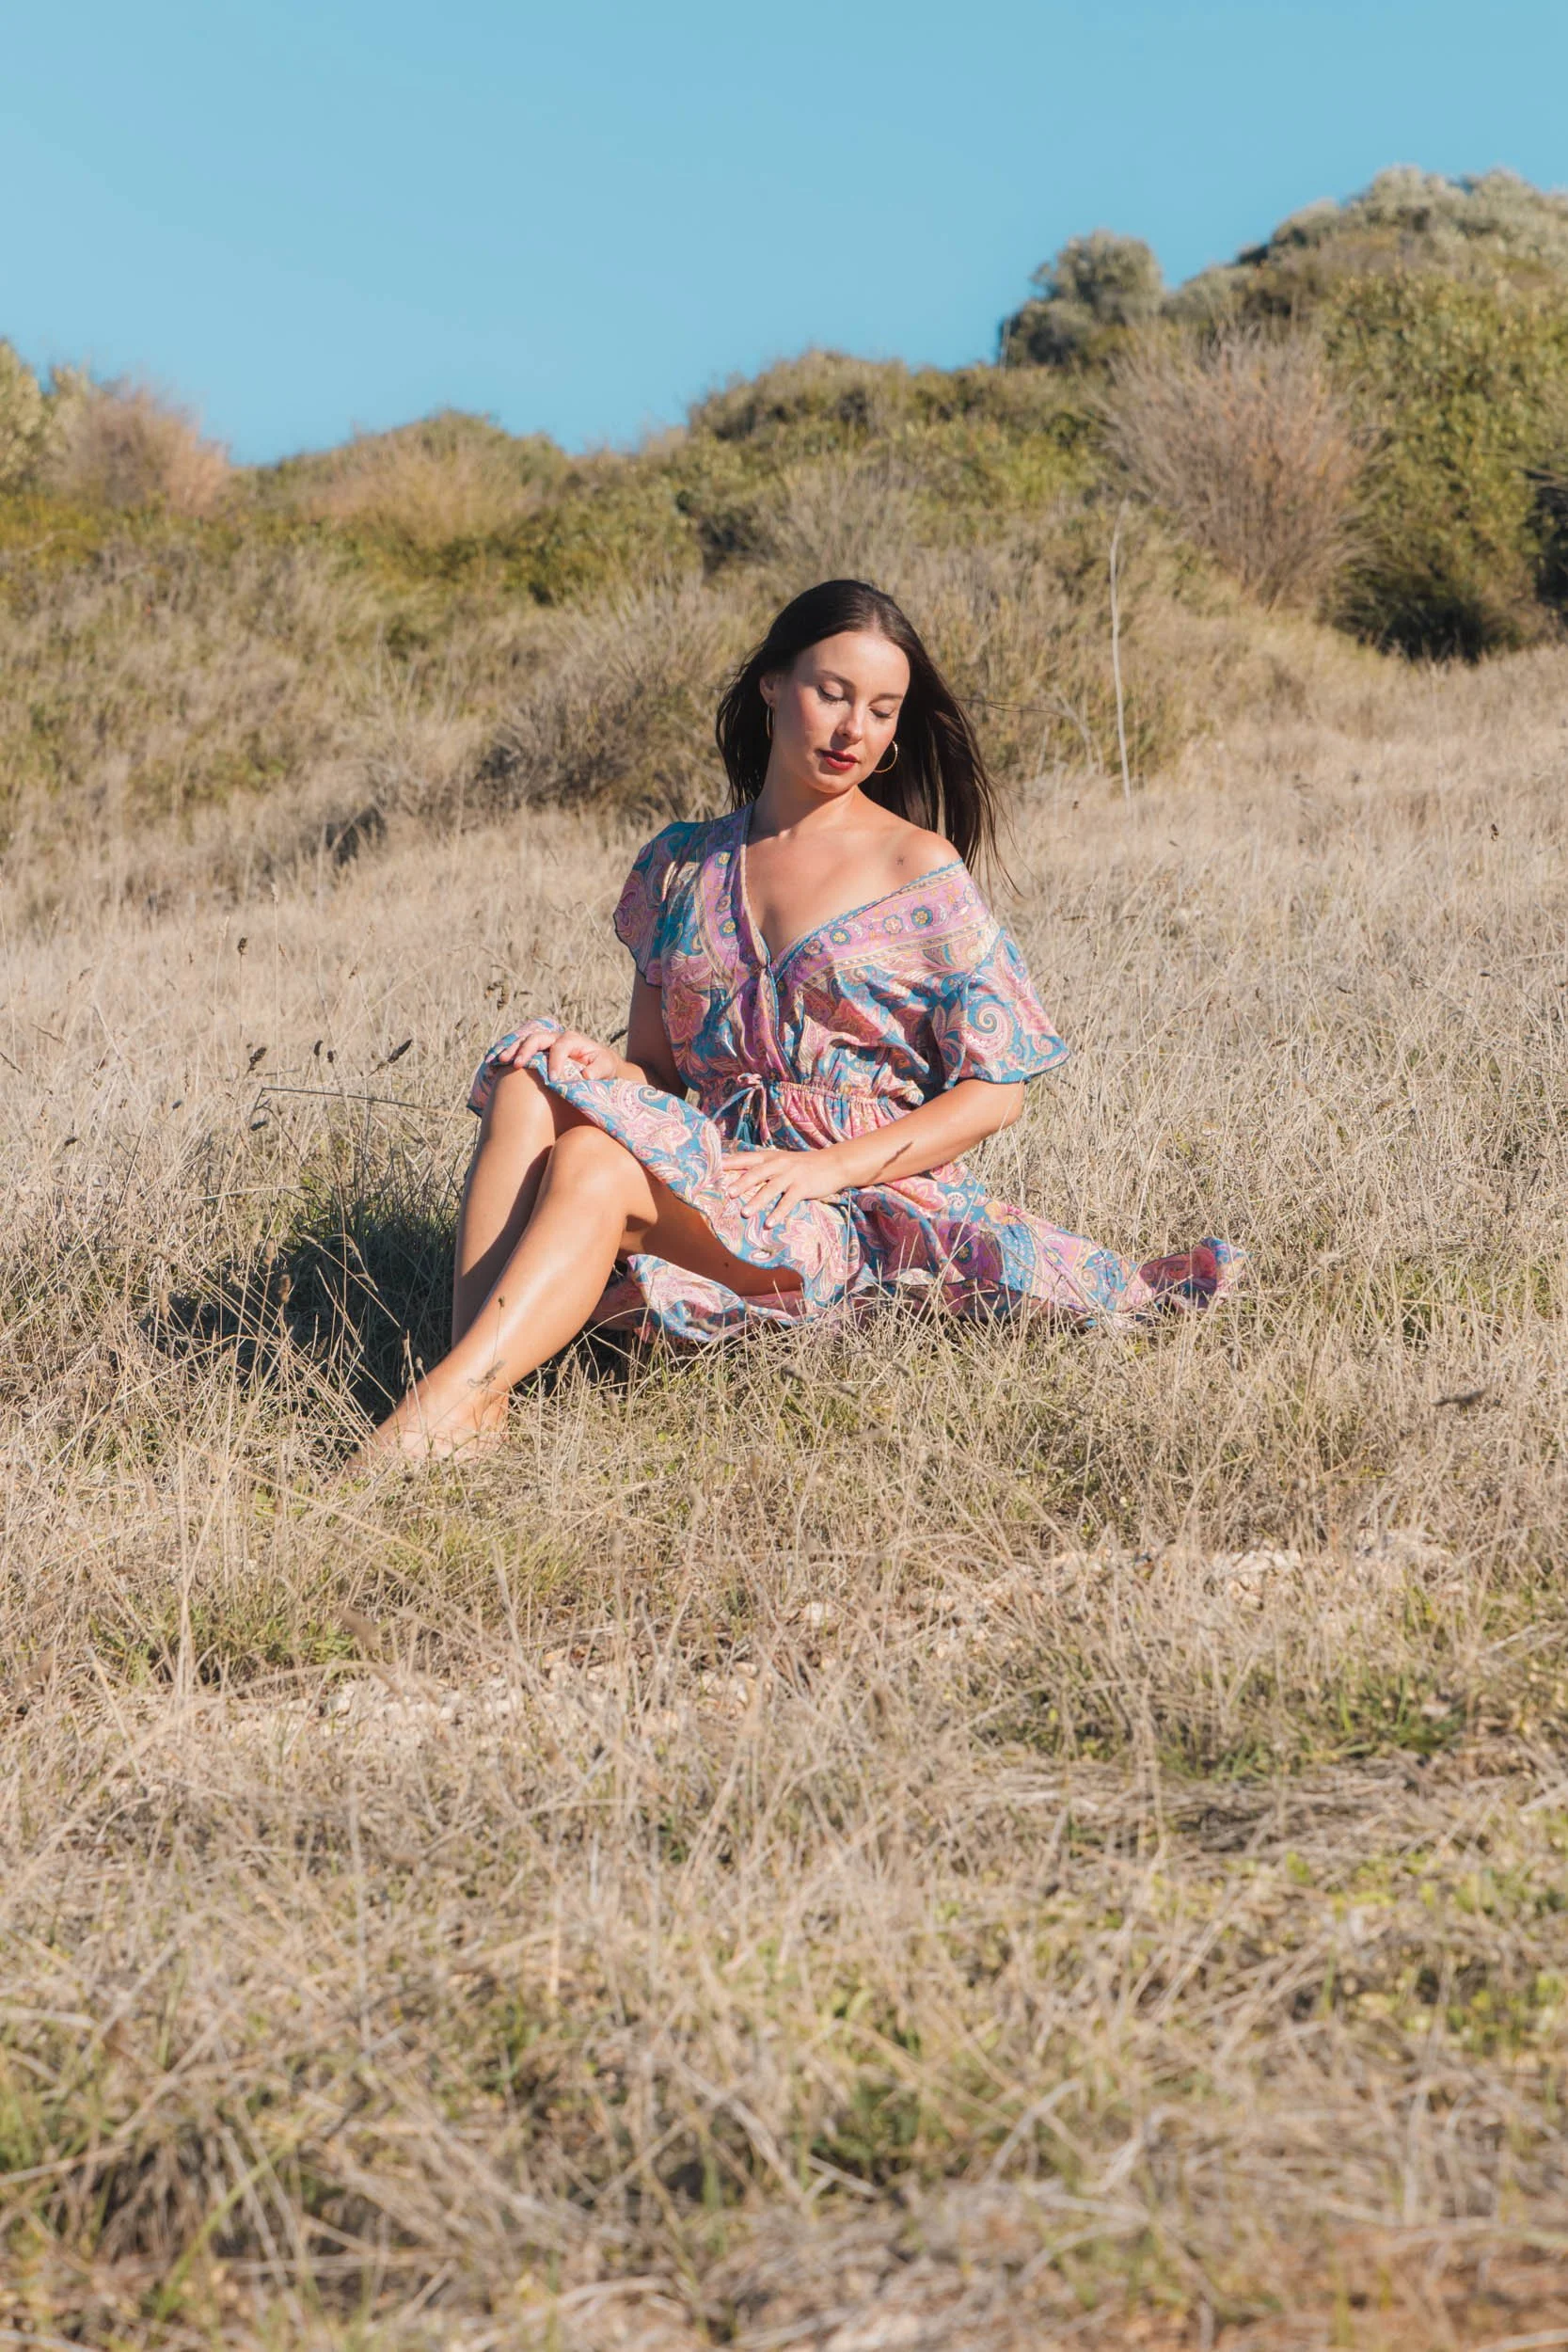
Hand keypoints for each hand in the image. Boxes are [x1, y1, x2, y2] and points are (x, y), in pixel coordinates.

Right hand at [491, 1022, 622, 1085]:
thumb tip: (585, 1075)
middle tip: (516, 1065)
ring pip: (525, 1040)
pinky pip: (521, 1047)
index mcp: (572, 1040)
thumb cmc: (602, 1065)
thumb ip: (598, 1070)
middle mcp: (556, 1037)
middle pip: (537, 1038)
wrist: (598, 1062)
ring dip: (513, 1049)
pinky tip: (496, 1062)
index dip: (555, 1062)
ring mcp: (545, 1042)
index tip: (552, 1079)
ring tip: (501, 1061)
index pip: (560, 1047)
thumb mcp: (605, 1067)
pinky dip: (510, 1052)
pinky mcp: (538, 1050)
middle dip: (526, 1050)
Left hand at [721, 1145, 843, 1226]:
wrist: (834, 1163)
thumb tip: (738, 1177)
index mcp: (770, 1157)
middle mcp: (779, 1164)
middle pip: (756, 1173)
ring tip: (745, 1213)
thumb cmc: (802, 1165)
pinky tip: (769, 1223)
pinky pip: (788, 1201)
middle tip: (728, 1193)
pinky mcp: (803, 1186)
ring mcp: (791, 1175)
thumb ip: (763, 1167)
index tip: (713, 1169)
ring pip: (771, 1188)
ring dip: (757, 1201)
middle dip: (741, 1183)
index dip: (730, 1163)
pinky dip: (778, 1212)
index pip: (746, 1159)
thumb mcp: (781, 1160)